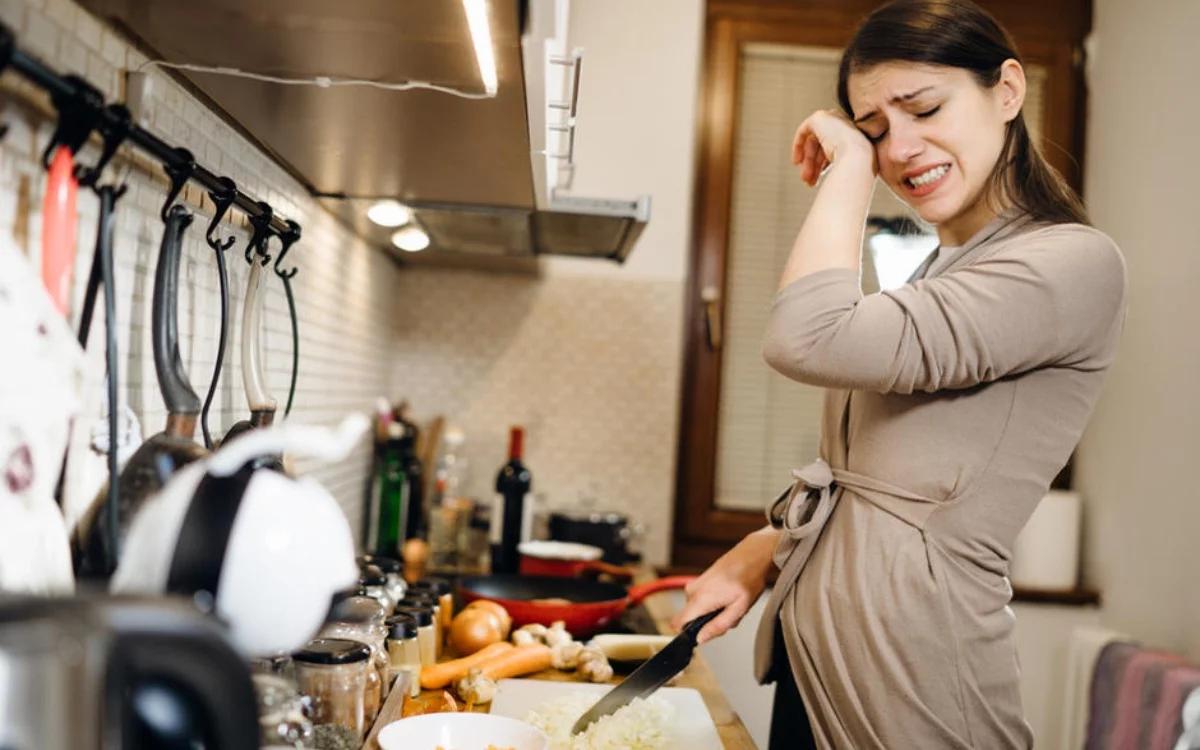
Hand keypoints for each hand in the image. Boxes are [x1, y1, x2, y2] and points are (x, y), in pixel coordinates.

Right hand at [669, 527, 779, 644]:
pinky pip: (701, 601)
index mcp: (700, 599)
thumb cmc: (748, 578)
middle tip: (729, 613)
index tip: (703, 634)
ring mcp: (694, 584)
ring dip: (714, 612)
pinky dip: (714, 603)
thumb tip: (700, 639)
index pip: (677, 624)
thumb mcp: (739, 609)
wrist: (751, 555)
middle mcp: (692, 590)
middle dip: (709, 623)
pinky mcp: (698, 581)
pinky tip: (728, 595)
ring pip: (698, 611)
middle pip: (692, 620)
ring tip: (731, 602)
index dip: (688, 635)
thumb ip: (718, 626)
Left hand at [791, 109, 876, 186]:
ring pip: (813, 142)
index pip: (833, 147)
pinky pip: (804, 130)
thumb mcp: (847, 164)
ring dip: (808, 162)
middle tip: (808, 180)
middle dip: (813, 165)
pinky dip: (798, 145)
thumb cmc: (857, 165)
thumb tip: (830, 176)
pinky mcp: (819, 118)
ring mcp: (832, 118)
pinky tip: (797, 160)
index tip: (816, 176)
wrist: (857, 158)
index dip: (823, 163)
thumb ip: (837, 163)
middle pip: (822, 145)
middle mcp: (844, 124)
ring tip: (806, 178)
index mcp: (853, 133)